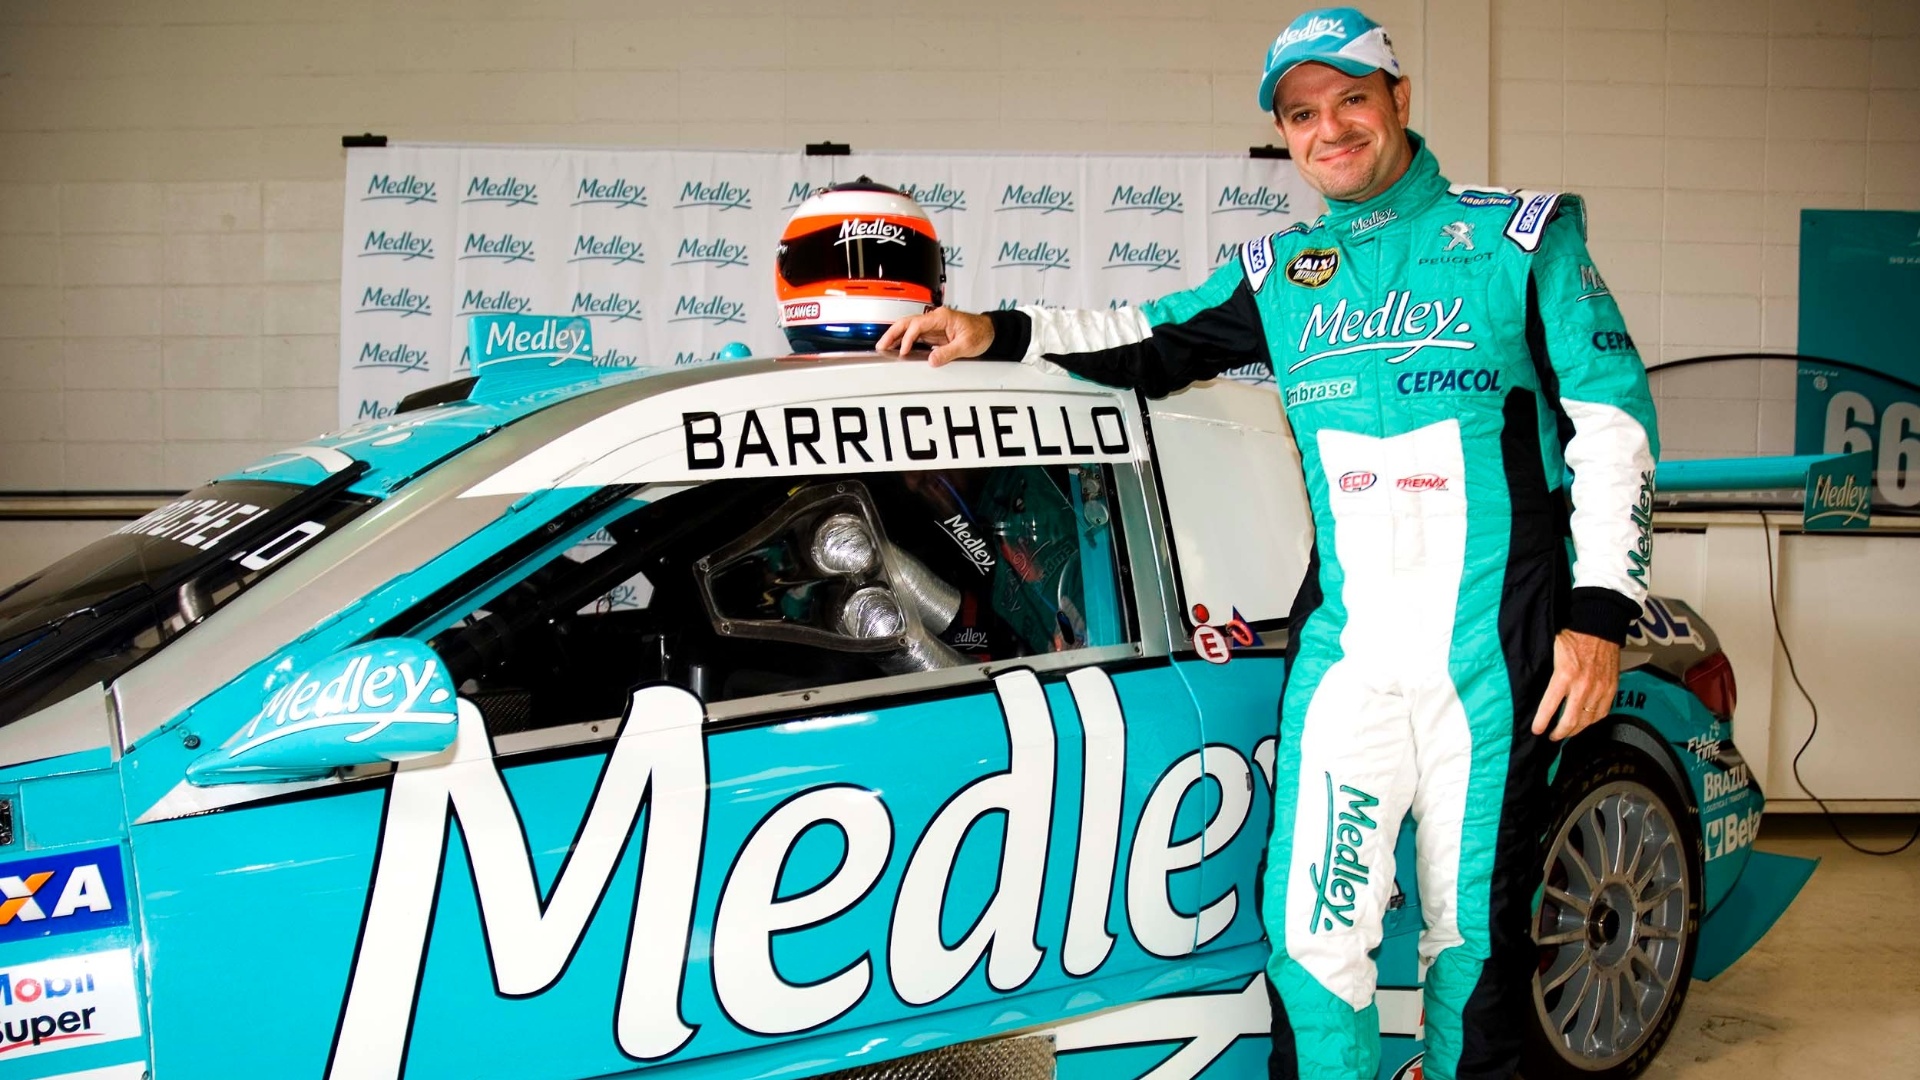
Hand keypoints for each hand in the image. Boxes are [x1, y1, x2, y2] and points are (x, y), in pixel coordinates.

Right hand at [875, 307, 994, 365]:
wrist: (990, 331)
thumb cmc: (981, 333)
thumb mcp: (966, 345)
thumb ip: (948, 353)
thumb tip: (931, 360)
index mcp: (942, 317)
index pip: (918, 324)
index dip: (908, 338)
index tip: (904, 351)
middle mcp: (935, 319)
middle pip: (907, 322)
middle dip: (893, 333)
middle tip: (881, 345)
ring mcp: (933, 325)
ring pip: (908, 328)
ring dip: (896, 336)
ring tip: (883, 347)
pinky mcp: (933, 333)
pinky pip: (915, 335)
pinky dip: (904, 341)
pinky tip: (897, 348)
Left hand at [1530, 630, 1621, 741]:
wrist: (1599, 627)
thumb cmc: (1573, 636)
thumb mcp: (1551, 652)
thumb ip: (1546, 673)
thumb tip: (1534, 688)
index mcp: (1564, 676)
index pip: (1549, 707)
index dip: (1541, 722)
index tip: (1536, 730)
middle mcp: (1583, 686)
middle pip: (1570, 721)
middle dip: (1559, 733)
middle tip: (1551, 736)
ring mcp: (1599, 689)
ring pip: (1587, 721)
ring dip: (1575, 730)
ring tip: (1567, 732)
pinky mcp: (1611, 689)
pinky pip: (1602, 713)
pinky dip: (1592, 721)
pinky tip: (1585, 722)